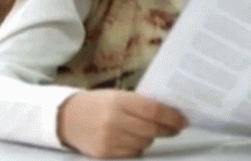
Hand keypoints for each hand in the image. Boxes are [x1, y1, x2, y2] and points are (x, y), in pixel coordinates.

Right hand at [57, 90, 186, 158]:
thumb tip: (170, 113)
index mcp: (119, 101)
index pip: (153, 111)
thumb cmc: (99, 103)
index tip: (183, 120)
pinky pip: (132, 153)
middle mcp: (114, 121)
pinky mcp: (104, 154)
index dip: (171, 117)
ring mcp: (108, 139)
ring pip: (143, 143)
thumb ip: (141, 103)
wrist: (66, 118)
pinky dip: (138, 147)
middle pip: (150, 129)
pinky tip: (134, 139)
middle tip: (176, 127)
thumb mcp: (119, 96)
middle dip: (167, 129)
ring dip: (151, 137)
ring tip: (149, 130)